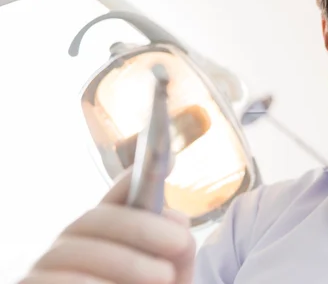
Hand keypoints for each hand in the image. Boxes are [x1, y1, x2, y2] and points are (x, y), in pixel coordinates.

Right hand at [20, 170, 195, 283]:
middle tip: (181, 243)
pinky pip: (54, 281)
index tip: (167, 158)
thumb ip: (173, 252)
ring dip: (125, 262)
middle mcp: (68, 248)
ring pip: (77, 252)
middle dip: (142, 227)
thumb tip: (177, 220)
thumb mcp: (166, 282)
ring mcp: (43, 272)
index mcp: (101, 238)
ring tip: (162, 279)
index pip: (114, 199)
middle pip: (95, 219)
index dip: (135, 177)